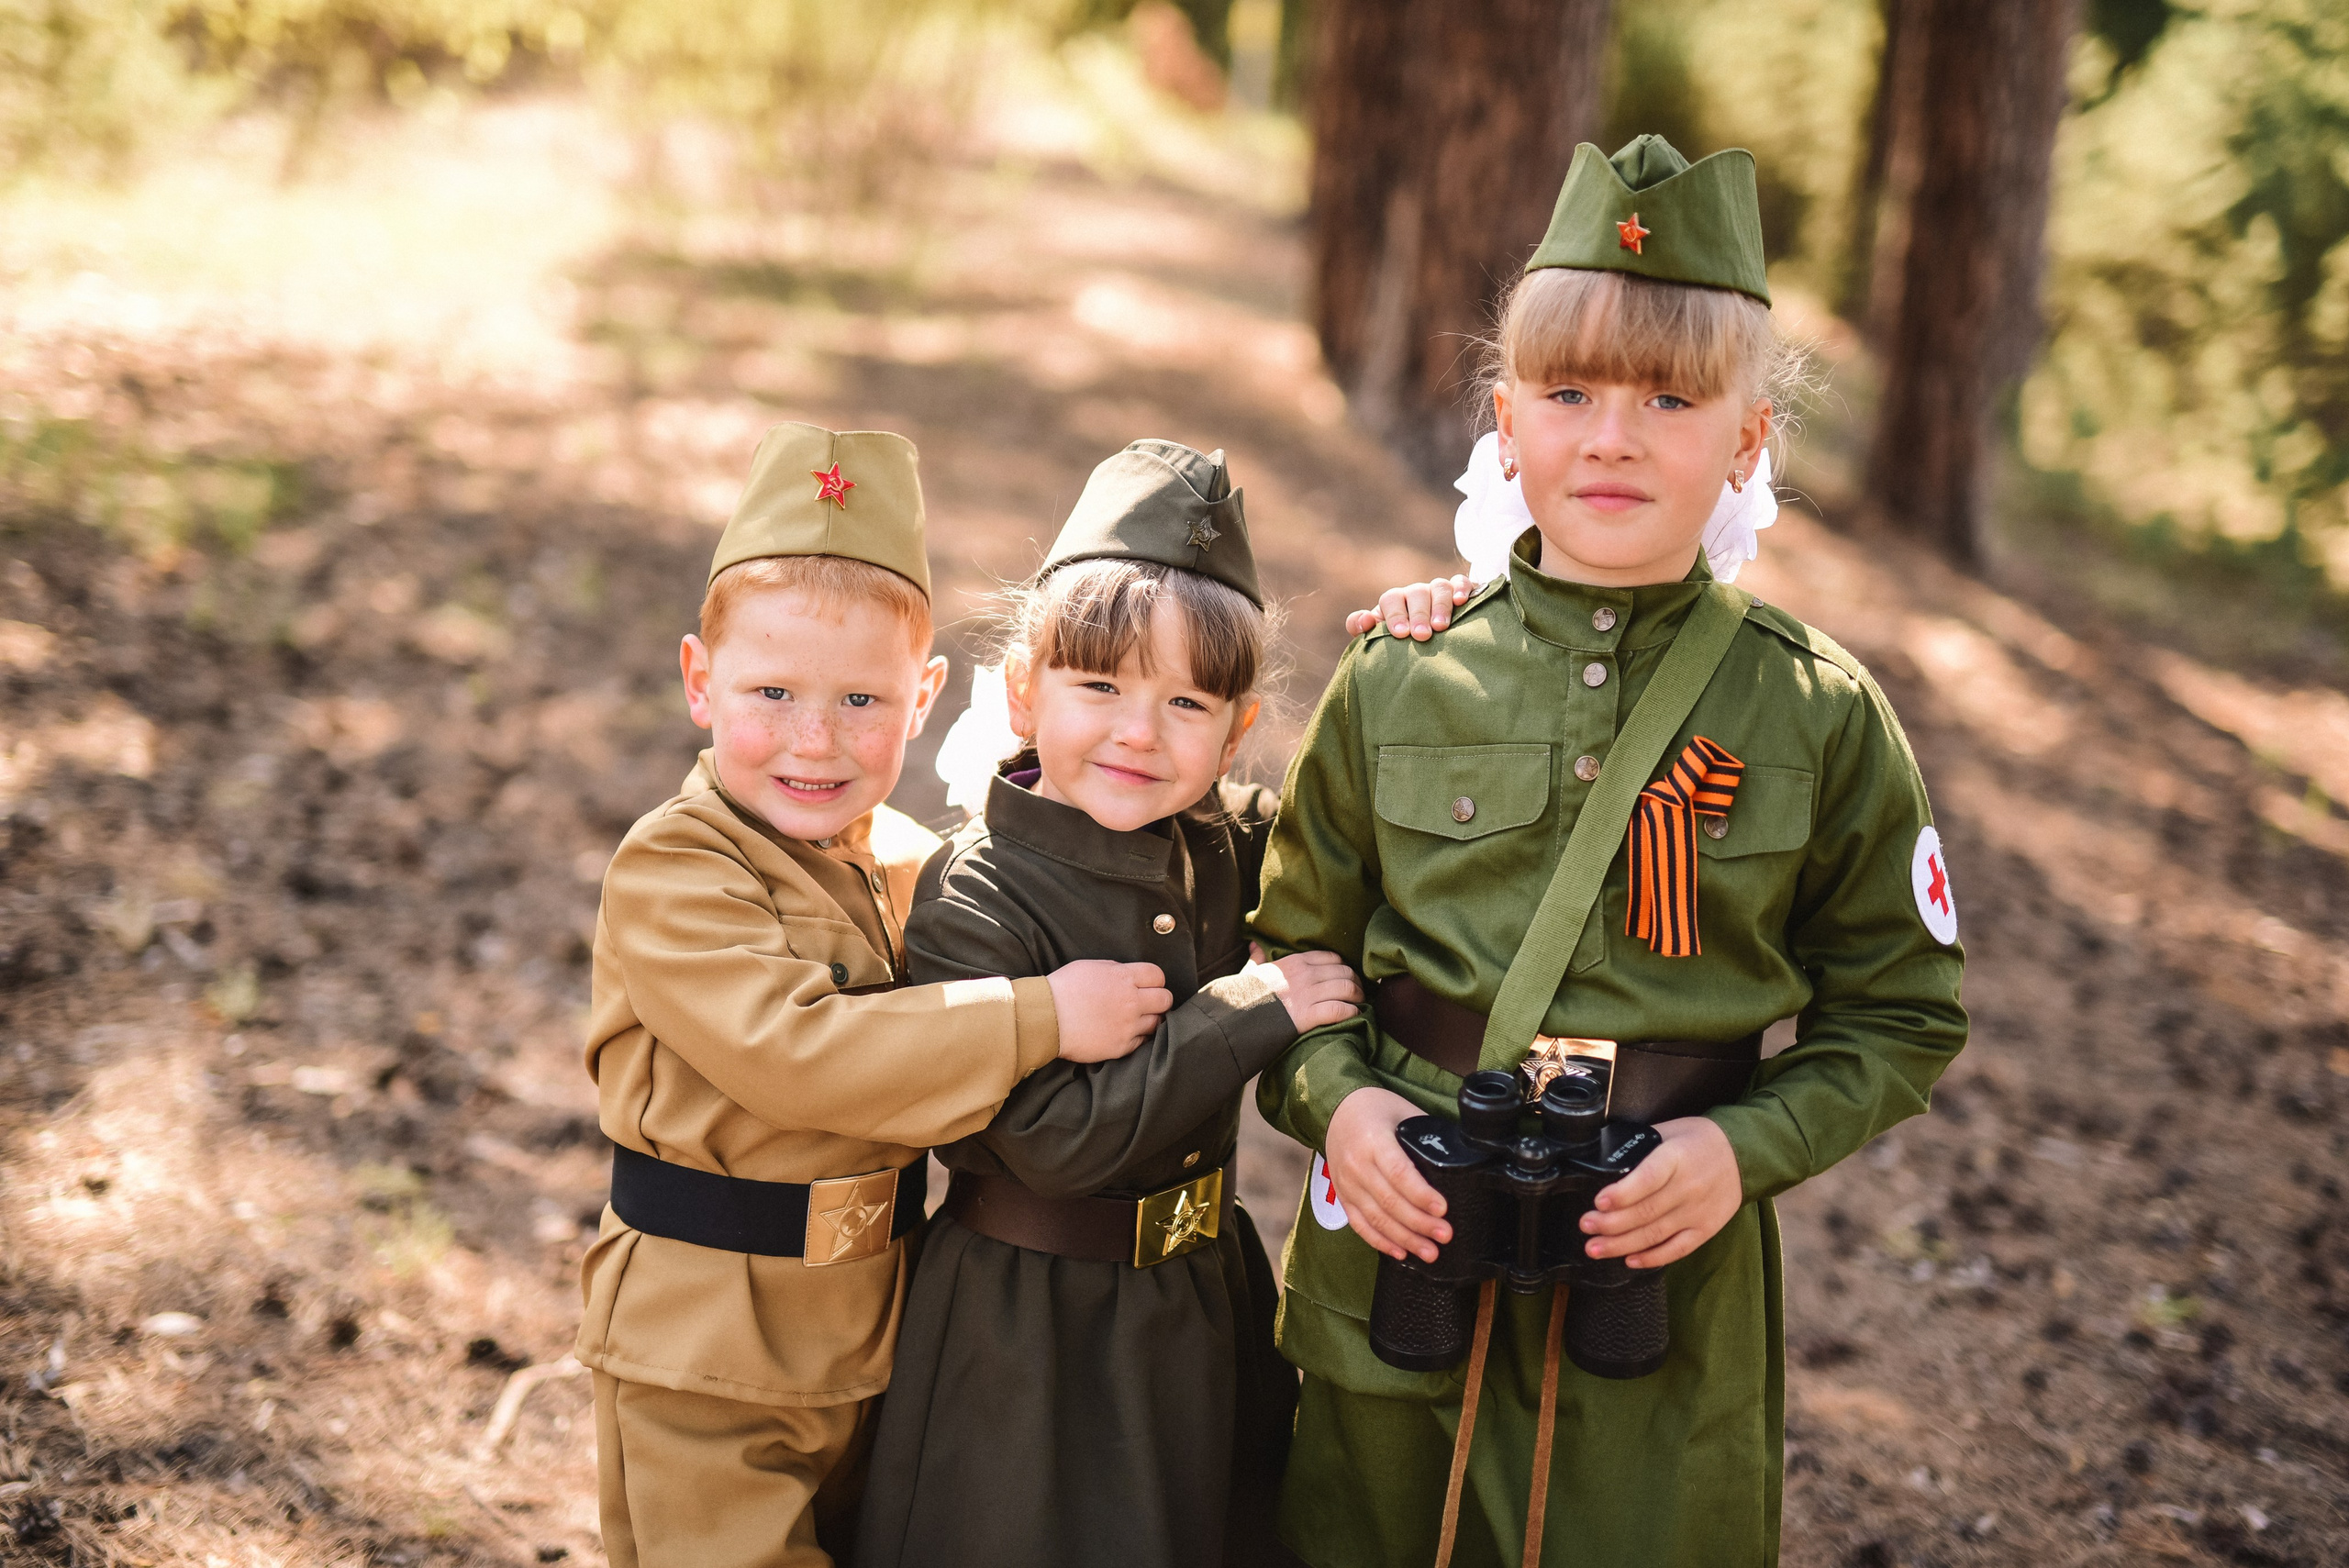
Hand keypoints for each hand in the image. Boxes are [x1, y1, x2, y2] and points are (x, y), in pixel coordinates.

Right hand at [1047, 960, 1171, 1063]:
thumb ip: (1115, 970)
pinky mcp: (1121, 1046)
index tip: (1148, 985)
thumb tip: (1128, 975)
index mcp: (1123, 977)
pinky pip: (1143, 1041)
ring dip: (1149, 1019)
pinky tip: (1124, 1032)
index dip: (1155, 980)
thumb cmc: (1063, 988)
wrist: (1046, 1018)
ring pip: (1158, 1022)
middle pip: (1165, 999)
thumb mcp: (1091, 967)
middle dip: (1159, 999)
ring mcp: (1128, 1025)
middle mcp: (1131, 1001)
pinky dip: (1137, 1037)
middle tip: (1148, 1003)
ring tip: (1135, 1019)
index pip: (1158, 975)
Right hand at [1244, 945, 1361, 1032]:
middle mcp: (1304, 974)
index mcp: (1294, 962)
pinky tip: (1354, 1016)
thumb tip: (1255, 945)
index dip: (1343, 967)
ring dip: (1357, 997)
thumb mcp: (1249, 972)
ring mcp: (1307, 994)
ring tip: (1360, 1004)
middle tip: (1358, 992)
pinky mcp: (1308, 1014)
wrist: (1236, 1018)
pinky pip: (1339, 1009)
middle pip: (1344, 972)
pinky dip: (1351, 1012)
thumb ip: (1257, 959)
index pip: (1331, 957)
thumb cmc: (1242, 996)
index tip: (1346, 976)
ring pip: (1346, 989)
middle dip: (1355, 982)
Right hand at [1324, 1087, 1450, 1262]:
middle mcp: (1358, 1164)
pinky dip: (1380, 1241)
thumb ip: (1426, 1135)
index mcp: (1375, 1141)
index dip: (1421, 1194)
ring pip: (1376, 1218)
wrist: (1335, 1109)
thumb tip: (1461, 1155)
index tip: (1443, 1209)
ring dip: (1404, 1239)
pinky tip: (1400, 1252)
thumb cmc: (1375, 1109)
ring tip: (1429, 1252)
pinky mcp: (1343, 1196)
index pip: (1399, 1172)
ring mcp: (1347, 1183)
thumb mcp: (1403, 1111)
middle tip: (1444, 1236)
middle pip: (1390, 1201)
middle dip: (1419, 1223)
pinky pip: (1360, 1224)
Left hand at [1342, 575, 1479, 640]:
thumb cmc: (1401, 641)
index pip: (1391, 599)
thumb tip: (1363, 620)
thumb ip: (1362, 628)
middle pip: (1416, 593)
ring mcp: (1437, 590)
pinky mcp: (1460, 590)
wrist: (1431, 639)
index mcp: (1395, 602)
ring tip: (1441, 627)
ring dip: (1440, 606)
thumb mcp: (1379, 635)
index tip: (1401, 633)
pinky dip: (1461, 588)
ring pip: (1439, 587)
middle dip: (1418, 615)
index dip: (1395, 614)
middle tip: (1421, 635)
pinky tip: (1461, 601)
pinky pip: (1461, 582)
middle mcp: (1416, 593)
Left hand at [1581, 1116, 1743, 1268]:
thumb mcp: (1668, 1130)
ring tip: (1595, 1248)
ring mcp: (1698, 1212)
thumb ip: (1640, 1146)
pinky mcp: (1706, 1229)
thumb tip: (1603, 1161)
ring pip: (1656, 1234)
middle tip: (1586, 1226)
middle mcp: (1688, 1187)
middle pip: (1646, 1211)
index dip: (1623, 1193)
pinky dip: (1652, 1258)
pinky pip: (1677, 1249)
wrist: (1744, 1154)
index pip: (1648, 1178)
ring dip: (1622, 1244)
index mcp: (1676, 1157)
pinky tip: (1629, 1260)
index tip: (1599, 1202)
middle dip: (1611, 1223)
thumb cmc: (1698, 1140)